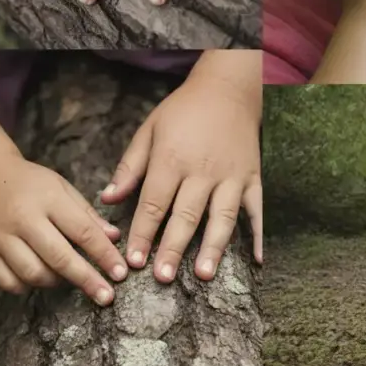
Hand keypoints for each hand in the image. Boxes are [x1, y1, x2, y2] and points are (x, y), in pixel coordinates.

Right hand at [0, 154, 126, 305]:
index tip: (121, 273)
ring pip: (32, 273)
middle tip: (106, 296)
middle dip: (87, 279)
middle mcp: (22, 219)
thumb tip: (114, 238)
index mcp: (48, 199)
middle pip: (59, 258)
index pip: (83, 232)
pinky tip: (40, 278)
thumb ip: (87, 214)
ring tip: (70, 278)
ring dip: (56, 282)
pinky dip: (27, 286)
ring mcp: (0, 237)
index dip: (105, 255)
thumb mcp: (63, 188)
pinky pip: (7, 281)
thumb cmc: (31, 183)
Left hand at [100, 74, 262, 282]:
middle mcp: (203, 170)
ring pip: (222, 216)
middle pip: (186, 215)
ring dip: (213, 247)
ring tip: (205, 274)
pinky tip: (257, 259)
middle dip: (174, 248)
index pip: (154, 203)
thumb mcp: (149, 130)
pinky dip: (258, 234)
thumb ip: (129, 167)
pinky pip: (256, 209)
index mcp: (172, 159)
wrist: (227, 88)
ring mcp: (232, 175)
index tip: (133, 261)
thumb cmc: (183, 111)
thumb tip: (107, 199)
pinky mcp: (252, 177)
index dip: (142, 233)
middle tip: (163, 277)